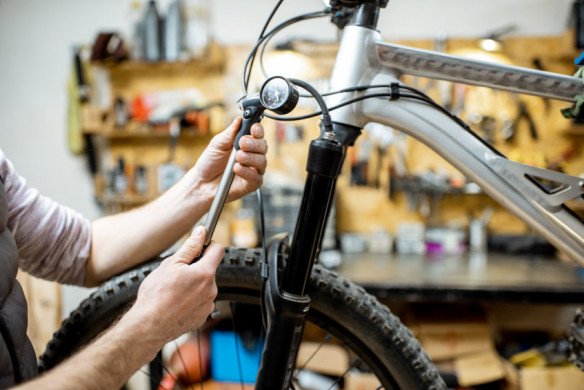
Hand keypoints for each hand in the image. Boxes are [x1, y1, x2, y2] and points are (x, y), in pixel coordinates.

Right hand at [126, 226, 221, 344]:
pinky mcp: (202, 317)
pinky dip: (191, 300)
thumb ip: (190, 247)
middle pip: (209, 270)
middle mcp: (211, 290)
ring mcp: (208, 305)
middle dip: (196, 268)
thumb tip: (201, 232)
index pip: (218, 250)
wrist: (148, 326)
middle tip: (177, 273)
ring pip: (204, 287)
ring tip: (173, 291)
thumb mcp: (171, 264)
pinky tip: (176, 303)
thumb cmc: (156, 295)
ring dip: (194, 285)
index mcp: (205, 273)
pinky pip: (200, 302)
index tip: (199, 246)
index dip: (208, 245)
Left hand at [190, 116, 266, 201]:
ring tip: (237, 158)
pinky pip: (256, 177)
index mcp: (245, 143)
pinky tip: (237, 169)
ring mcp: (253, 170)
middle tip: (242, 144)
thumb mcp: (217, 144)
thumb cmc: (210, 162)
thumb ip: (230, 133)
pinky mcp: (251, 184)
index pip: (258, 134)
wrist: (202, 182)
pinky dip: (247, 172)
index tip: (253, 128)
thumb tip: (239, 119)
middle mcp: (252, 155)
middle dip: (254, 143)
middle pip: (263, 146)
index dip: (258, 130)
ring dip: (250, 158)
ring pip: (262, 161)